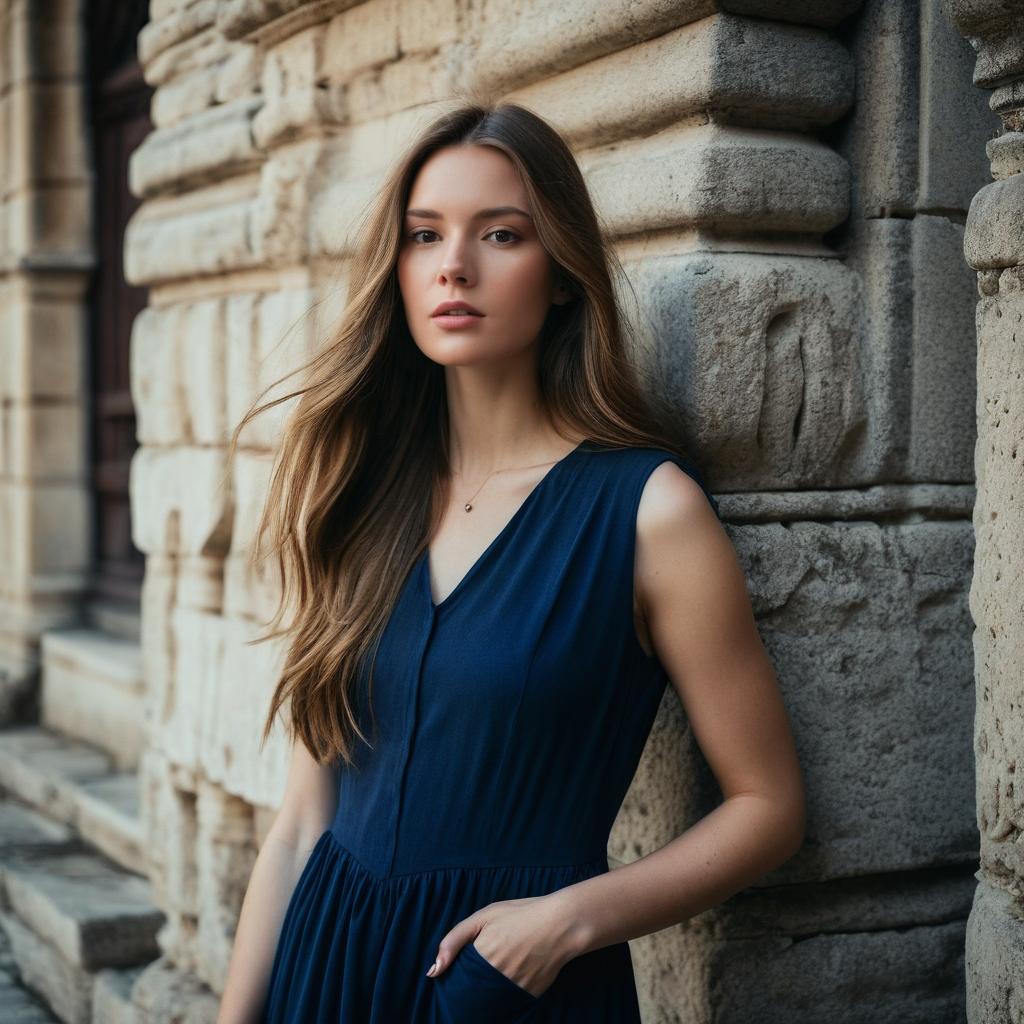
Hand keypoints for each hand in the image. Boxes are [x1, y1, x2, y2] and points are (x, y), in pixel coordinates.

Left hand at [425, 892, 581, 997]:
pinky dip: (507, 995)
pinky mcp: (530, 996)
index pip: (458, 984)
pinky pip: (511, 1002)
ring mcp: (514, 988)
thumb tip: (432, 972)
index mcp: (481, 956)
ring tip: (495, 977)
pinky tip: (513, 977)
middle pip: (473, 995)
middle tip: (479, 977)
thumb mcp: (484, 916)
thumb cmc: (520, 914)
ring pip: (491, 1001)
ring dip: (488, 994)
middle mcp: (496, 976)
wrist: (561, 923)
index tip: (458, 978)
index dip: (456, 982)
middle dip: (471, 991)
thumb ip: (454, 941)